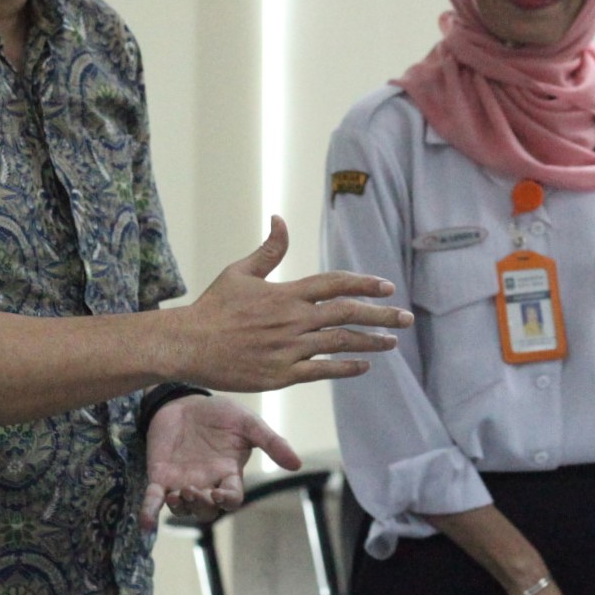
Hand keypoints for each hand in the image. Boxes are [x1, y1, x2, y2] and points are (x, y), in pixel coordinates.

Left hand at [141, 396, 298, 530]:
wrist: (183, 400)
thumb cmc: (219, 413)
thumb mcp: (247, 423)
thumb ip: (270, 442)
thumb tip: (297, 464)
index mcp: (228, 473)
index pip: (232, 498)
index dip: (226, 500)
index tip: (219, 493)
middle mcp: (206, 483)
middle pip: (206, 510)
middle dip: (201, 506)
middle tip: (193, 490)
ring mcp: (181, 482)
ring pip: (182, 509)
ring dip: (180, 508)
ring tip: (177, 494)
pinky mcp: (159, 476)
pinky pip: (153, 500)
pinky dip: (149, 512)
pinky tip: (146, 523)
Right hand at [161, 218, 408, 392]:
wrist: (189, 345)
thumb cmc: (213, 307)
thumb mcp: (240, 272)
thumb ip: (269, 249)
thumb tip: (281, 220)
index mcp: (286, 293)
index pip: (335, 284)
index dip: (364, 284)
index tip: (387, 287)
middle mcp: (293, 320)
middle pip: (347, 314)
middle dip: (381, 315)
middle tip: (406, 318)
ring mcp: (289, 349)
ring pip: (341, 343)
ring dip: (371, 342)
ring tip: (392, 343)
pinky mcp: (282, 375)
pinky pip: (323, 371)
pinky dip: (347, 366)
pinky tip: (364, 365)